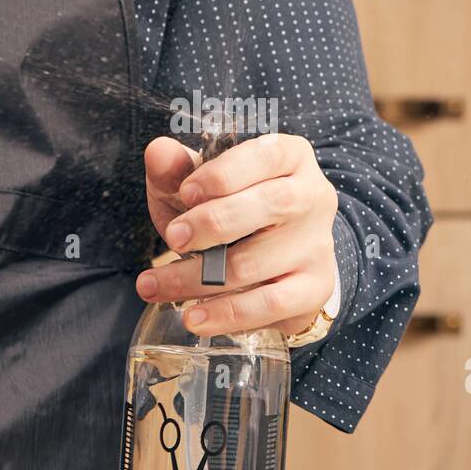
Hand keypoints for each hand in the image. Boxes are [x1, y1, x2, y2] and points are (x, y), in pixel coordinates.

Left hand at [138, 133, 338, 337]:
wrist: (277, 260)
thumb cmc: (232, 211)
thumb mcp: (200, 185)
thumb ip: (177, 169)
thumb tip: (157, 152)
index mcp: (290, 158)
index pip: (265, 156)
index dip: (223, 174)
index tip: (186, 193)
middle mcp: (312, 197)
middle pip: (270, 205)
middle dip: (212, 223)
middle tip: (172, 238)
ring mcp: (317, 245)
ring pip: (256, 262)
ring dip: (196, 278)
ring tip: (153, 286)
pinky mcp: (314, 288)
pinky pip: (270, 304)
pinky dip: (226, 313)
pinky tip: (193, 317)